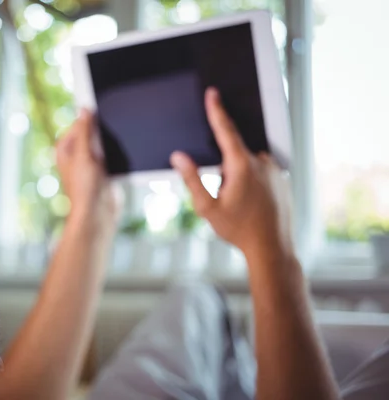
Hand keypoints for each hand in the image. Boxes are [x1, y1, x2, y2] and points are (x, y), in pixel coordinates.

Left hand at [56, 110, 119, 229]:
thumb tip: (84, 110)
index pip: (77, 124)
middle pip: (91, 132)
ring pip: (102, 143)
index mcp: (65, 149)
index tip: (101, 105)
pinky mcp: (102, 171)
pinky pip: (110, 154)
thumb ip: (85, 131)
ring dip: (110, 143)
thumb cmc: (85, 188)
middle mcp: (76, 155)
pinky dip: (116, 153)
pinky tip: (120, 156)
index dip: (88, 116)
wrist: (98, 214)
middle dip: (101, 130)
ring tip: (114, 146)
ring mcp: (89, 163)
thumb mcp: (84, 155)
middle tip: (112, 126)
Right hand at [170, 88, 292, 260]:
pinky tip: (252, 204)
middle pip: (234, 153)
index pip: (226, 130)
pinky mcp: (282, 179)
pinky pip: (261, 171)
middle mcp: (262, 162)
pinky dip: (252, 182)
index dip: (216, 110)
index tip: (212, 93)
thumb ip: (192, 179)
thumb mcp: (207, 207)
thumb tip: (179, 157)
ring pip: (248, 163)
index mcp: (241, 166)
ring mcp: (274, 170)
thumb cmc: (238, 229)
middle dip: (224, 170)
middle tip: (226, 196)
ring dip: (239, 176)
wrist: (272, 247)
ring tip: (240, 203)